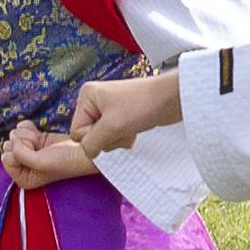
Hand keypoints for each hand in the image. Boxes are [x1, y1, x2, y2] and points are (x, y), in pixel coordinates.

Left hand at [0, 117, 101, 190]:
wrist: (83, 150)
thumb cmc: (64, 161)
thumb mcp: (39, 163)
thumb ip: (20, 154)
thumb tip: (12, 139)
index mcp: (23, 178)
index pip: (6, 159)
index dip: (19, 153)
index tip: (36, 154)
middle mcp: (24, 166)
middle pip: (8, 146)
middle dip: (22, 143)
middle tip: (38, 148)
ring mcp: (29, 151)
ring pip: (15, 135)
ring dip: (27, 135)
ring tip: (41, 142)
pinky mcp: (35, 138)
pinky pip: (21, 128)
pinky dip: (27, 127)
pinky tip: (37, 132)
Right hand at [59, 71, 182, 161]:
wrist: (172, 98)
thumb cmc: (143, 105)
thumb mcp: (112, 127)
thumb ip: (92, 143)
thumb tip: (87, 153)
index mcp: (87, 96)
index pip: (77, 131)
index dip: (94, 137)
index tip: (111, 128)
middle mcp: (95, 100)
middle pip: (89, 135)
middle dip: (108, 138)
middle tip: (123, 127)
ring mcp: (108, 107)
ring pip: (103, 138)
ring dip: (118, 138)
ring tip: (131, 126)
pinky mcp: (121, 115)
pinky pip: (114, 135)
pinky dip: (124, 137)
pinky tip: (135, 130)